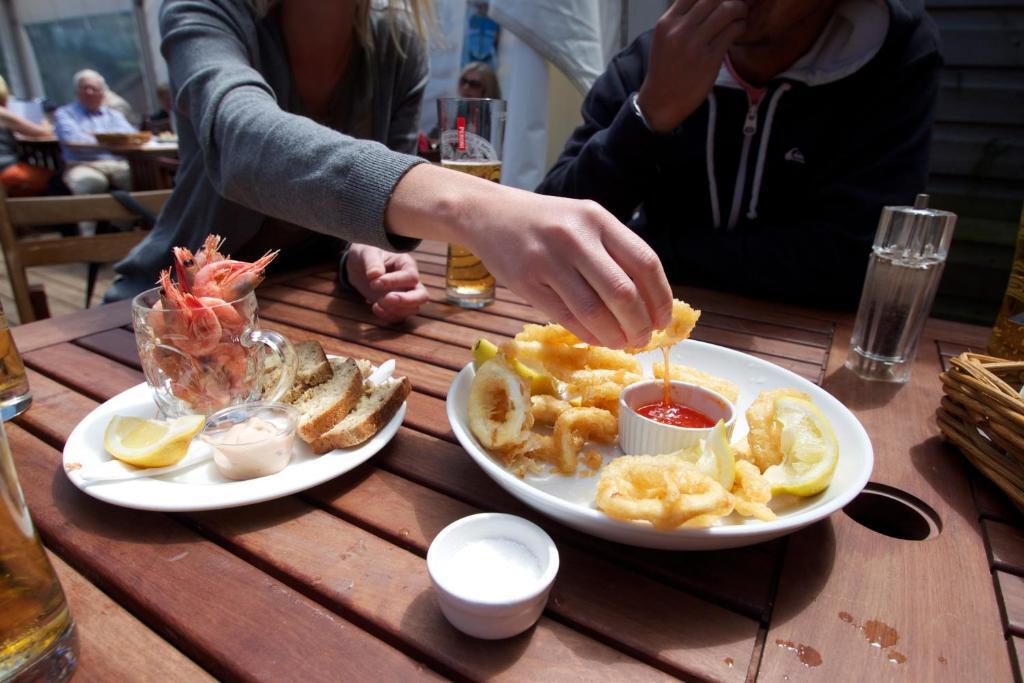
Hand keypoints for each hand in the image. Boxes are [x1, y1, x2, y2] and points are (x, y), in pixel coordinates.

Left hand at [345, 244, 428, 322]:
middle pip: (422, 296)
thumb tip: (375, 274)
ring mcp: (404, 295)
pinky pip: (400, 316)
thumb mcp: (367, 254)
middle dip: (406, 301)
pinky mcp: (396, 306)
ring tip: (377, 303)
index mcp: (406, 264)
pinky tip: (375, 308)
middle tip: (385, 299)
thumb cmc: (366, 256)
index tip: (374, 283)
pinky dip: (389, 316)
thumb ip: (372, 262)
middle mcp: (410, 281)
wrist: (358, 267)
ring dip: (396, 310)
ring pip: (413, 309)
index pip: (410, 277)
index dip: (394, 282)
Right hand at [385, 165, 673, 348]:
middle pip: (622, 291)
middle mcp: (575, 236)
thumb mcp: (583, 222)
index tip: (664, 321)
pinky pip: (565, 316)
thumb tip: (648, 302)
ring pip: (593, 310)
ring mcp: (548, 259)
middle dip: (639, 324)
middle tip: (643, 339)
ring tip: (621, 342)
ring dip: (613, 335)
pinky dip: (586, 333)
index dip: (660, 298)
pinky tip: (596, 338)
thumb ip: (613, 253)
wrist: (489, 214)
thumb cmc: (545, 223)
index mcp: (598, 219)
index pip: (644, 262)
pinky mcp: (526, 282)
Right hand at [636, 0, 747, 132]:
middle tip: (736, 5)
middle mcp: (679, 31)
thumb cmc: (665, 69)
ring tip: (741, 15)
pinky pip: (732, 31)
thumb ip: (681, 19)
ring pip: (726, 11)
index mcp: (666, 23)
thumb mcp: (664, 38)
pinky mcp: (710, 60)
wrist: (661, 101)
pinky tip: (739, 29)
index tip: (719, 1)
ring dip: (739, 9)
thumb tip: (704, 2)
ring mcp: (694, 45)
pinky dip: (740, 26)